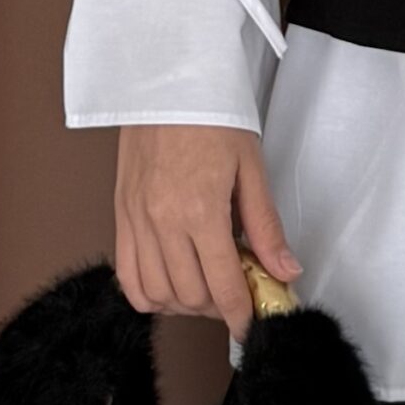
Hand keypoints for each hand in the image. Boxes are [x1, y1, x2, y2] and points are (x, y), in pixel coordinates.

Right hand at [114, 124, 302, 342]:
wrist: (166, 80)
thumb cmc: (211, 113)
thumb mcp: (251, 166)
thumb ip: (264, 225)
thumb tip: (285, 270)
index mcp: (200, 210)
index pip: (222, 286)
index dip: (240, 315)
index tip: (252, 324)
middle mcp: (162, 222)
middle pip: (190, 297)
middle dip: (217, 307)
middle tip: (237, 292)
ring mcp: (136, 220)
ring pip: (156, 294)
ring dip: (184, 303)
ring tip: (207, 286)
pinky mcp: (120, 215)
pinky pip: (126, 276)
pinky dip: (148, 292)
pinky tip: (171, 284)